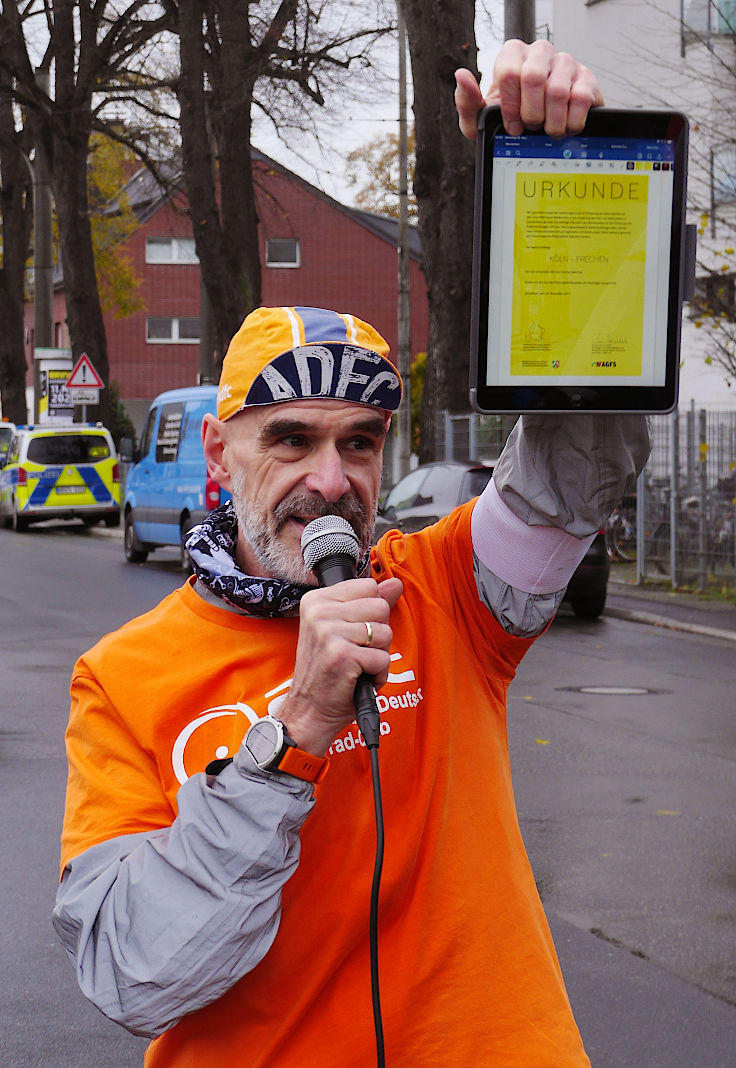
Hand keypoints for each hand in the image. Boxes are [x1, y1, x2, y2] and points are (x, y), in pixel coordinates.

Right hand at [277, 576, 403, 756]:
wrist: (309, 710)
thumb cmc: (327, 671)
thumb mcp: (343, 630)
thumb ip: (369, 604)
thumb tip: (395, 583)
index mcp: (317, 600)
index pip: (369, 586)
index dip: (370, 613)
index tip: (352, 633)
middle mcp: (319, 612)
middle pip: (380, 607)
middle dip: (377, 634)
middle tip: (356, 652)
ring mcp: (329, 632)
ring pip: (384, 632)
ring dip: (379, 655)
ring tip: (357, 666)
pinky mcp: (342, 655)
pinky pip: (383, 658)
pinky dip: (378, 674)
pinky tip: (359, 679)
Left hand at [455, 38, 603, 140]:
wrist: (545, 134)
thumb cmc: (512, 121)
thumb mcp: (482, 120)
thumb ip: (468, 102)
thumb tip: (461, 75)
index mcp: (512, 55)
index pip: (509, 73)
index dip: (510, 107)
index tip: (513, 127)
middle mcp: (539, 53)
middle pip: (533, 77)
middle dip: (530, 113)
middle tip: (531, 128)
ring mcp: (565, 62)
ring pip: (557, 90)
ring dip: (551, 122)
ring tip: (549, 130)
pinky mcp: (586, 78)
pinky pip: (580, 98)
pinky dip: (571, 122)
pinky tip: (566, 128)